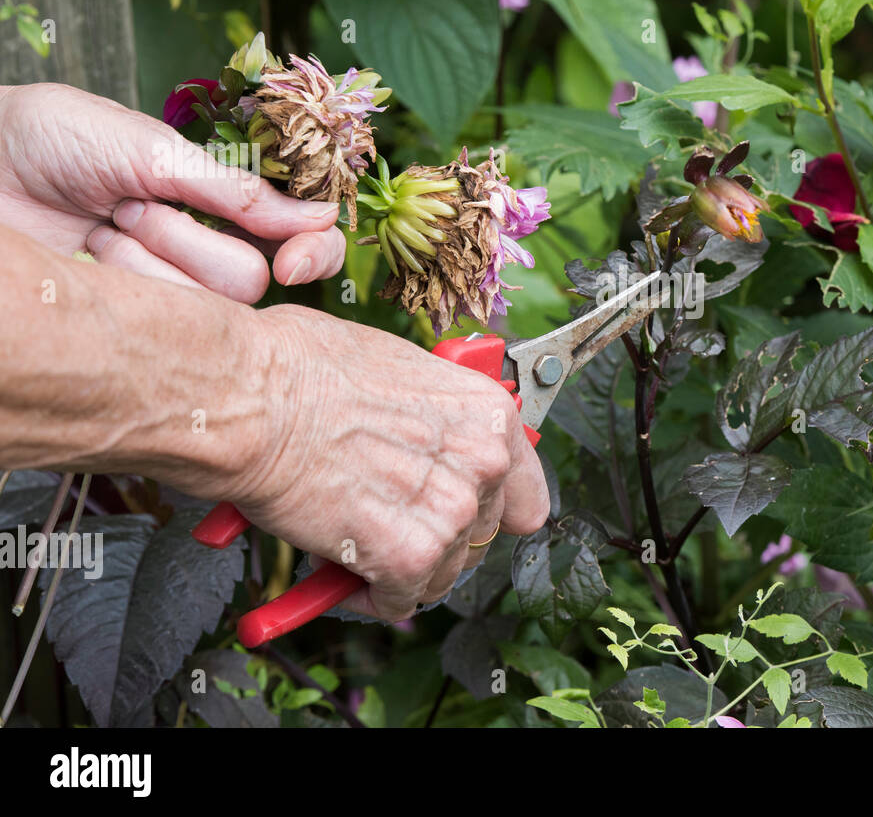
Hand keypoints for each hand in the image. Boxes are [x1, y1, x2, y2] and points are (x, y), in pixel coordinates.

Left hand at [0, 82, 344, 302]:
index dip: (313, 250)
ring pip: (209, 305)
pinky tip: (87, 256)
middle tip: (136, 207)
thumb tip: (320, 214)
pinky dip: (124, 282)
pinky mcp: (131, 318)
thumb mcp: (150, 147)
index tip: (290, 258)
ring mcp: (166, 287)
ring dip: (151, 258)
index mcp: (225, 197)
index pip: (304, 235)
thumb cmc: (50, 138)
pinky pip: (162, 323)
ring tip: (105, 225)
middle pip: (254, 278)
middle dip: (192, 241)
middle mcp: (205, 246)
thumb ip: (234, 188)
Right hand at [228, 304, 549, 620]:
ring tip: (354, 542)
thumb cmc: (302, 369)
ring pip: (441, 573)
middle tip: (387, 526)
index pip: (526, 492)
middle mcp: (483, 463)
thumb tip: (423, 440)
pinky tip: (338, 567)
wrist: (252, 396)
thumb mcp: (398, 371)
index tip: (463, 519)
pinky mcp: (409, 556)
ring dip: (402, 569)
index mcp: (487, 412)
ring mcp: (451, 512)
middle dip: (435, 538)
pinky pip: (401, 599)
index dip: (488, 511)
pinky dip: (370, 596)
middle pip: (478, 537)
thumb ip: (432, 418)